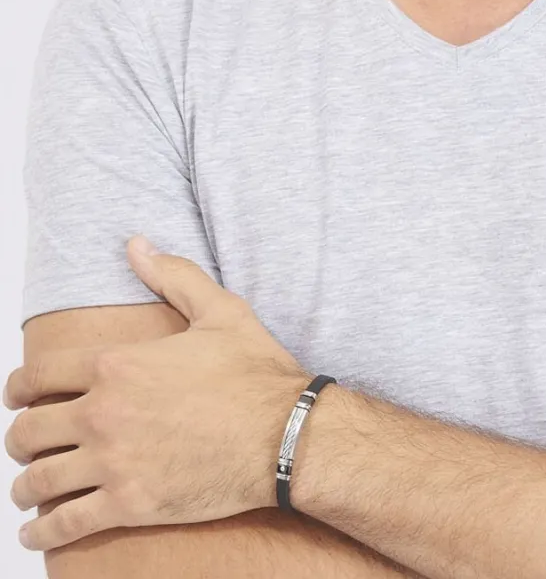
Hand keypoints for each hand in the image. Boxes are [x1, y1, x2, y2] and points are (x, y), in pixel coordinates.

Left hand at [3, 237, 312, 550]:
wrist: (287, 434)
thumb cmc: (256, 373)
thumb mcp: (220, 311)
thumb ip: (173, 276)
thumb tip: (137, 244)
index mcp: (118, 365)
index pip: (38, 376)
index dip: (18, 387)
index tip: (19, 396)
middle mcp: (104, 414)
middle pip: (27, 431)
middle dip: (21, 437)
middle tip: (30, 442)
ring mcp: (114, 463)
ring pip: (38, 481)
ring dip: (26, 485)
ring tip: (33, 487)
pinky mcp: (130, 505)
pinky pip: (64, 526)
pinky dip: (43, 533)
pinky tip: (41, 530)